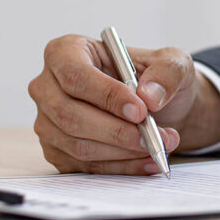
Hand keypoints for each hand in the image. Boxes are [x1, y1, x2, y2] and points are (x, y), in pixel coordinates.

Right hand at [28, 35, 219, 174]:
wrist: (156, 106)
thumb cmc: (155, 77)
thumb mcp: (171, 62)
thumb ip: (166, 72)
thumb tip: (150, 96)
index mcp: (66, 52)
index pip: (76, 75)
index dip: (106, 95)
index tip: (140, 111)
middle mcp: (48, 87)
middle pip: (70, 115)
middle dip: (117, 131)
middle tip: (154, 136)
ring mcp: (48, 122)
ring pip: (78, 145)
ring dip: (123, 151)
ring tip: (159, 145)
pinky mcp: (59, 151)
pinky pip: (86, 167)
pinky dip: (121, 167)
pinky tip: (148, 161)